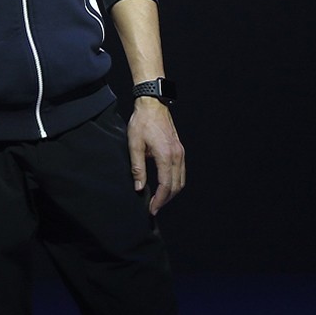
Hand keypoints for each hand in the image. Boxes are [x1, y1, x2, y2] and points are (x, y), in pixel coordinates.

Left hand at [128, 98, 185, 215]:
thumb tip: (139, 187)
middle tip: (154, 207)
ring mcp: (180, 153)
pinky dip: (174, 182)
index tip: (152, 209)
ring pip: (181, 180)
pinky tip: (165, 185)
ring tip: (159, 200)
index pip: (166, 185)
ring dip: (171, 192)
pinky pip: (181, 172)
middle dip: (166, 200)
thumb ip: (137, 168)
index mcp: (166, 155)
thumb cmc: (142, 122)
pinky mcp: (180, 150)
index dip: (159, 200)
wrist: (152, 105)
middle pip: (176, 186)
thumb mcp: (134, 145)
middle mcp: (177, 156)